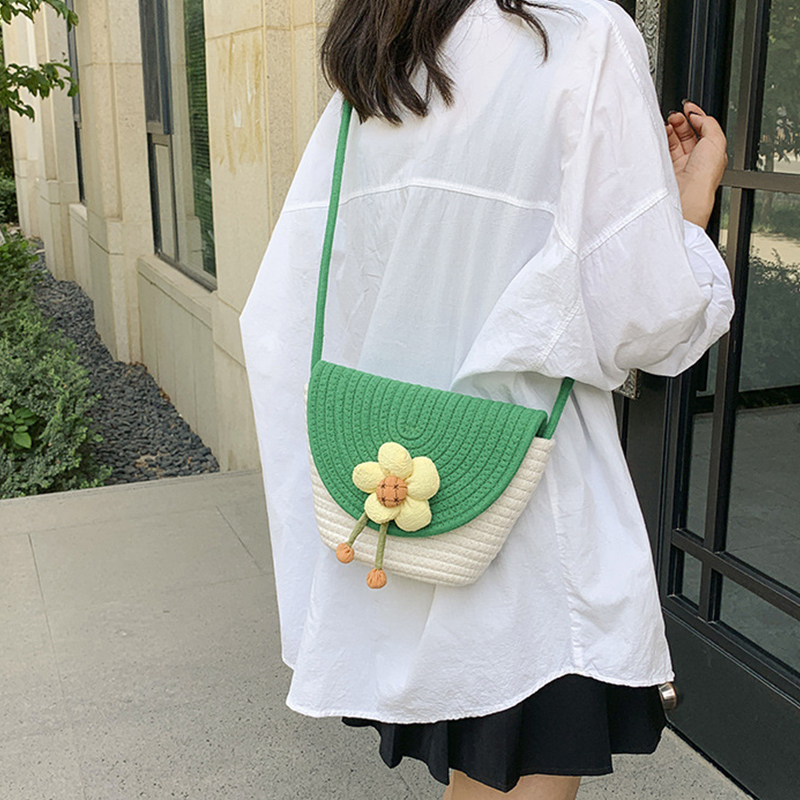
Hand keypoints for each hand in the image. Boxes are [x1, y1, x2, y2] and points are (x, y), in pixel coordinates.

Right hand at [665, 101, 727, 227]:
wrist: (687, 194)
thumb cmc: (704, 175)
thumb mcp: (717, 140)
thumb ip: (709, 123)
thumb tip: (696, 115)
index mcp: (712, 152)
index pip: (703, 129)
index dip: (696, 116)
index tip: (688, 107)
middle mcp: (696, 159)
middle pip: (687, 133)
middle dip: (681, 121)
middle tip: (676, 115)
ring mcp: (680, 164)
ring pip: (674, 141)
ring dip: (671, 129)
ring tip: (668, 124)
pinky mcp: (666, 170)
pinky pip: (663, 151)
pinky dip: (662, 140)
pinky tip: (662, 134)